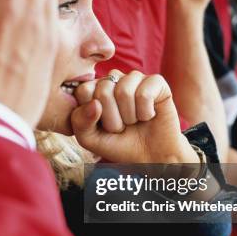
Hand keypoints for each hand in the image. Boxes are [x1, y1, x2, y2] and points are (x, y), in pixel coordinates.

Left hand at [71, 70, 197, 162]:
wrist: (150, 157)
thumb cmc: (119, 145)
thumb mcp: (90, 138)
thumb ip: (80, 121)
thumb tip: (95, 103)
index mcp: (95, 88)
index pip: (84, 90)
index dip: (92, 115)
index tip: (101, 125)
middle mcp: (115, 79)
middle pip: (104, 90)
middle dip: (113, 119)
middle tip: (122, 126)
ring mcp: (135, 78)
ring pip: (124, 91)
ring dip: (130, 116)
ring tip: (135, 121)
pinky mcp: (156, 82)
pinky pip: (144, 93)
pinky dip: (146, 113)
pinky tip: (149, 115)